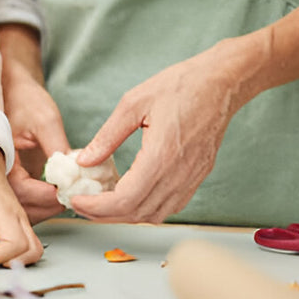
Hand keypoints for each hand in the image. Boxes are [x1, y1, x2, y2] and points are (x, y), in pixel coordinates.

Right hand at [0, 49, 70, 223]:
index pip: (20, 189)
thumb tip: (75, 175)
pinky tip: (57, 194)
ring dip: (44, 208)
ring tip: (67, 196)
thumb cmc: (24, 99)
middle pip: (17, 206)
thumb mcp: (45, 120)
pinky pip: (21, 200)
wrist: (10, 89)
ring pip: (19, 208)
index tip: (67, 191)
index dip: (46, 195)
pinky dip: (40, 203)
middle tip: (71, 197)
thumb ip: (58, 148)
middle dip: (47, 205)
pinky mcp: (8, 179)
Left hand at [0, 139, 43, 269]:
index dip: (1, 258)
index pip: (15, 243)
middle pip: (32, 251)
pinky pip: (30, 245)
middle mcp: (19, 217)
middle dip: (11, 263)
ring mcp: (24, 220)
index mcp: (4, 212)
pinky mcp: (23, 223)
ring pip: (36, 250)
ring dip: (18, 260)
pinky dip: (18, 254)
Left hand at [71, 38, 257, 223]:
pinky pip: (171, 205)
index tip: (77, 201)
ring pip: (155, 214)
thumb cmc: (181, 86)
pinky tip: (131, 196)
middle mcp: (179, 174)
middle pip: (138, 213)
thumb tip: (85, 161)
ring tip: (102, 202)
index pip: (125, 199)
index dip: (97, 207)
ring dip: (126, 215)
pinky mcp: (198, 176)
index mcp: (161, 156)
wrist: (221, 82)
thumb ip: (107, 136)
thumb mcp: (133, 103)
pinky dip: (147, 208)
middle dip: (105, 215)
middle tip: (82, 205)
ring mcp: (192, 178)